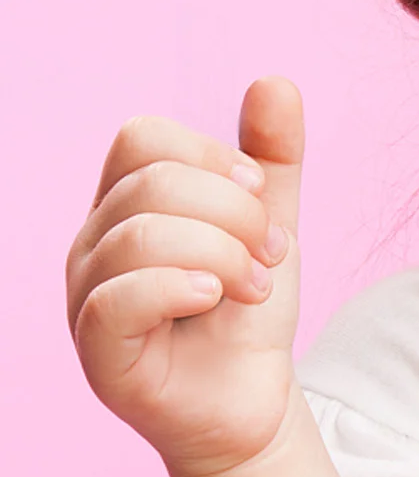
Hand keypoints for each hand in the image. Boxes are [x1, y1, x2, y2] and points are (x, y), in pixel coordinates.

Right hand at [66, 77, 305, 476]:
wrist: (251, 396)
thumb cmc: (246, 308)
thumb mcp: (271, 220)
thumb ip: (274, 155)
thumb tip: (275, 80)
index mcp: (126, 203)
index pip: (143, 137)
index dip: (212, 156)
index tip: (259, 196)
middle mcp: (93, 244)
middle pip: (152, 183)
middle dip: (233, 213)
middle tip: (267, 254)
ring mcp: (86, 298)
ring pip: (141, 235)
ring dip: (223, 255)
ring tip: (251, 286)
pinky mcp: (98, 352)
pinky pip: (119, 298)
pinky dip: (181, 286)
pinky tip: (215, 299)